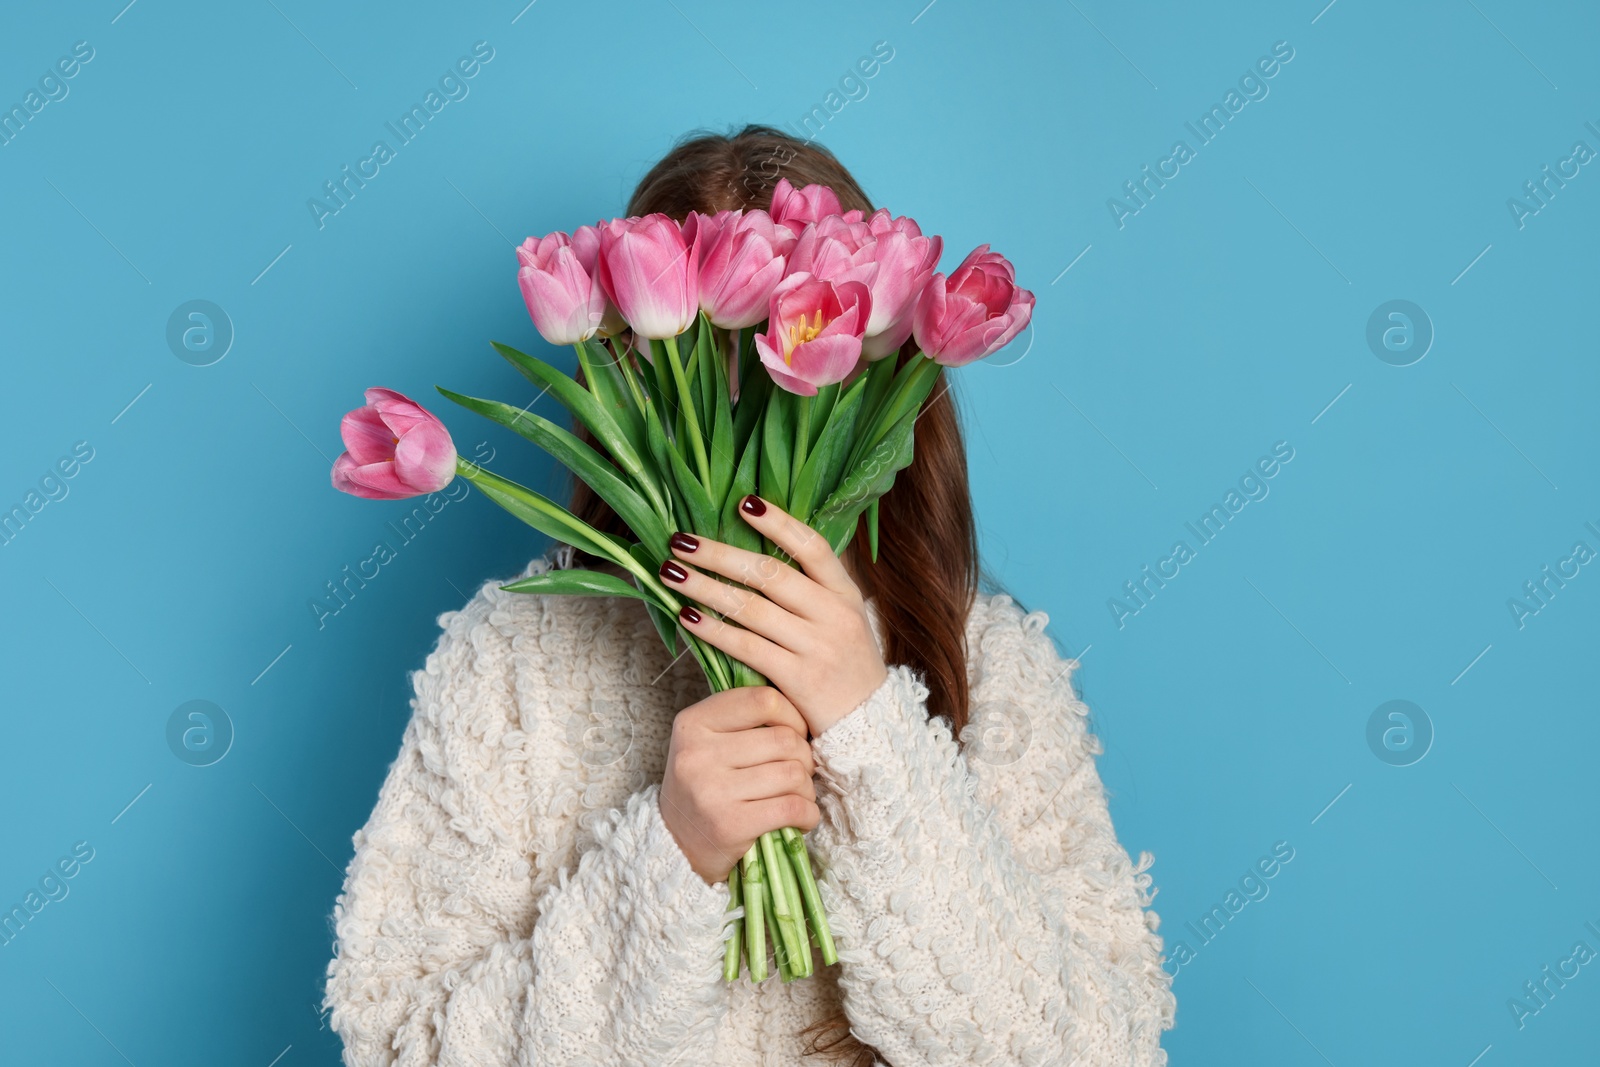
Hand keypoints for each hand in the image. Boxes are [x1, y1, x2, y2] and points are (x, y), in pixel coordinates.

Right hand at [658, 686, 819, 884]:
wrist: (675, 844)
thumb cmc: (703, 786)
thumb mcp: (706, 742)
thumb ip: (743, 719)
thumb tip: (800, 708)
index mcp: (693, 723)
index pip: (763, 700)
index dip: (792, 716)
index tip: (794, 733)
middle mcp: (698, 753)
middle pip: (784, 739)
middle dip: (804, 757)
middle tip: (799, 770)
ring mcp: (712, 790)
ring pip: (792, 774)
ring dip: (806, 788)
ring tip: (798, 795)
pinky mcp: (729, 825)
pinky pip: (792, 808)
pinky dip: (807, 814)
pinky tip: (800, 817)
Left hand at [659, 494, 888, 738]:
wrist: (872, 728)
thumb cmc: (846, 668)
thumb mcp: (844, 620)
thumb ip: (811, 590)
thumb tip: (759, 551)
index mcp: (846, 594)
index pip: (812, 546)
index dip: (779, 522)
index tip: (744, 502)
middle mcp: (834, 615)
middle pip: (770, 573)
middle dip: (720, 554)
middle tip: (681, 540)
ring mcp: (817, 647)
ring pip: (751, 608)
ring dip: (705, 588)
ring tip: (671, 573)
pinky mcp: (798, 679)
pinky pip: (747, 647)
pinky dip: (714, 630)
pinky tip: (688, 618)